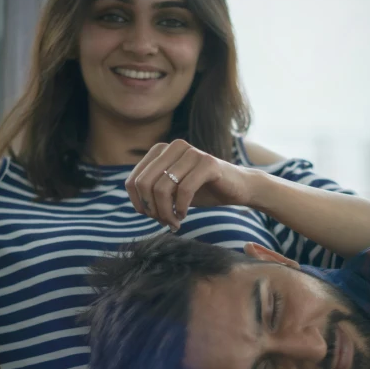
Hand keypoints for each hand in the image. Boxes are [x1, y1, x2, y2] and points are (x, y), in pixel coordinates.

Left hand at [125, 139, 258, 229]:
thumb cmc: (202, 190)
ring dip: (165, 213)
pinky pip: (184, 190)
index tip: (151, 216)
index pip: (133, 181)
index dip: (138, 204)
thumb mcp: (172, 190)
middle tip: (164, 222)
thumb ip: (153, 191)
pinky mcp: (208, 163)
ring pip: (162, 189)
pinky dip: (180, 208)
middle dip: (151, 209)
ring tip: (174, 222)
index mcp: (160, 150)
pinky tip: (183, 216)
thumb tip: (137, 206)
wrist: (237, 187)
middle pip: (144, 185)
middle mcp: (173, 146)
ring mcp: (191, 152)